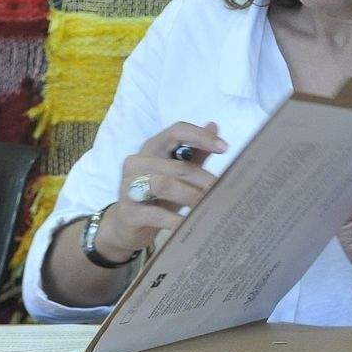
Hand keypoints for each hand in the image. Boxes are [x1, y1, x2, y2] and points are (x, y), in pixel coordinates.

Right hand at [97, 121, 228, 257]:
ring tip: (208, 206)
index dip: (200, 137)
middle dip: (203, 179)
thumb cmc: (157, 195)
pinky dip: (175, 220)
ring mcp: (129, 187)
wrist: (126, 225)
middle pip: (177, 165)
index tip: (224, 148)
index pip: (177, 131)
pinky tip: (189, 224)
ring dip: (191, 196)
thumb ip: (195, 152)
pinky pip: (156, 214)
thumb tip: (214, 125)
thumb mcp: (178, 174)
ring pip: (165, 185)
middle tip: (222, 191)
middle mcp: (137, 162)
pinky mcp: (128, 212)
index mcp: (152, 148)